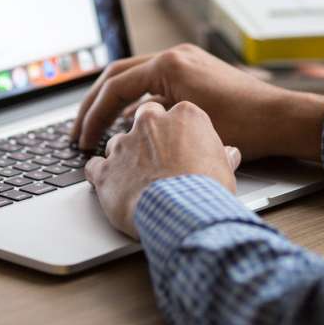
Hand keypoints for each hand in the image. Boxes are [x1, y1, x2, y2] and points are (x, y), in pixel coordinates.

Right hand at [72, 44, 323, 161]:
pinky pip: (155, 84)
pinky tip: (132, 128)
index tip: (83, 140)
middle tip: (78, 132)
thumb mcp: (188, 126)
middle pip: (118, 75)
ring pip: (135, 78)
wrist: (282, 119)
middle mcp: (176, 56)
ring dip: (114, 103)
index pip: (115, 86)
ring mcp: (186, 61)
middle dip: (94, 105)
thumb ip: (150, 122)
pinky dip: (138, 103)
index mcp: (170, 64)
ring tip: (98, 131)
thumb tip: (122, 130)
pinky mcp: (195, 72)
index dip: (94, 116)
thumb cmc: (244, 127)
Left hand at [85, 101, 240, 238]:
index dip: (176, 130)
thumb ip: (221, 155)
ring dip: (124, 157)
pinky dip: (100, 175)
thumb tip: (229, 154)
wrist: (183, 212)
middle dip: (147, 134)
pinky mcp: (105, 169)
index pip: (175, 112)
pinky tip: (110, 186)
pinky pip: (94, 166)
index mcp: (184, 116)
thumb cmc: (207, 189)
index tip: (179, 142)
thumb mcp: (225, 168)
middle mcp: (150, 123)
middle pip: (143, 119)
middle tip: (155, 155)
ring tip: (136, 178)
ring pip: (117, 142)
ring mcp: (124, 144)